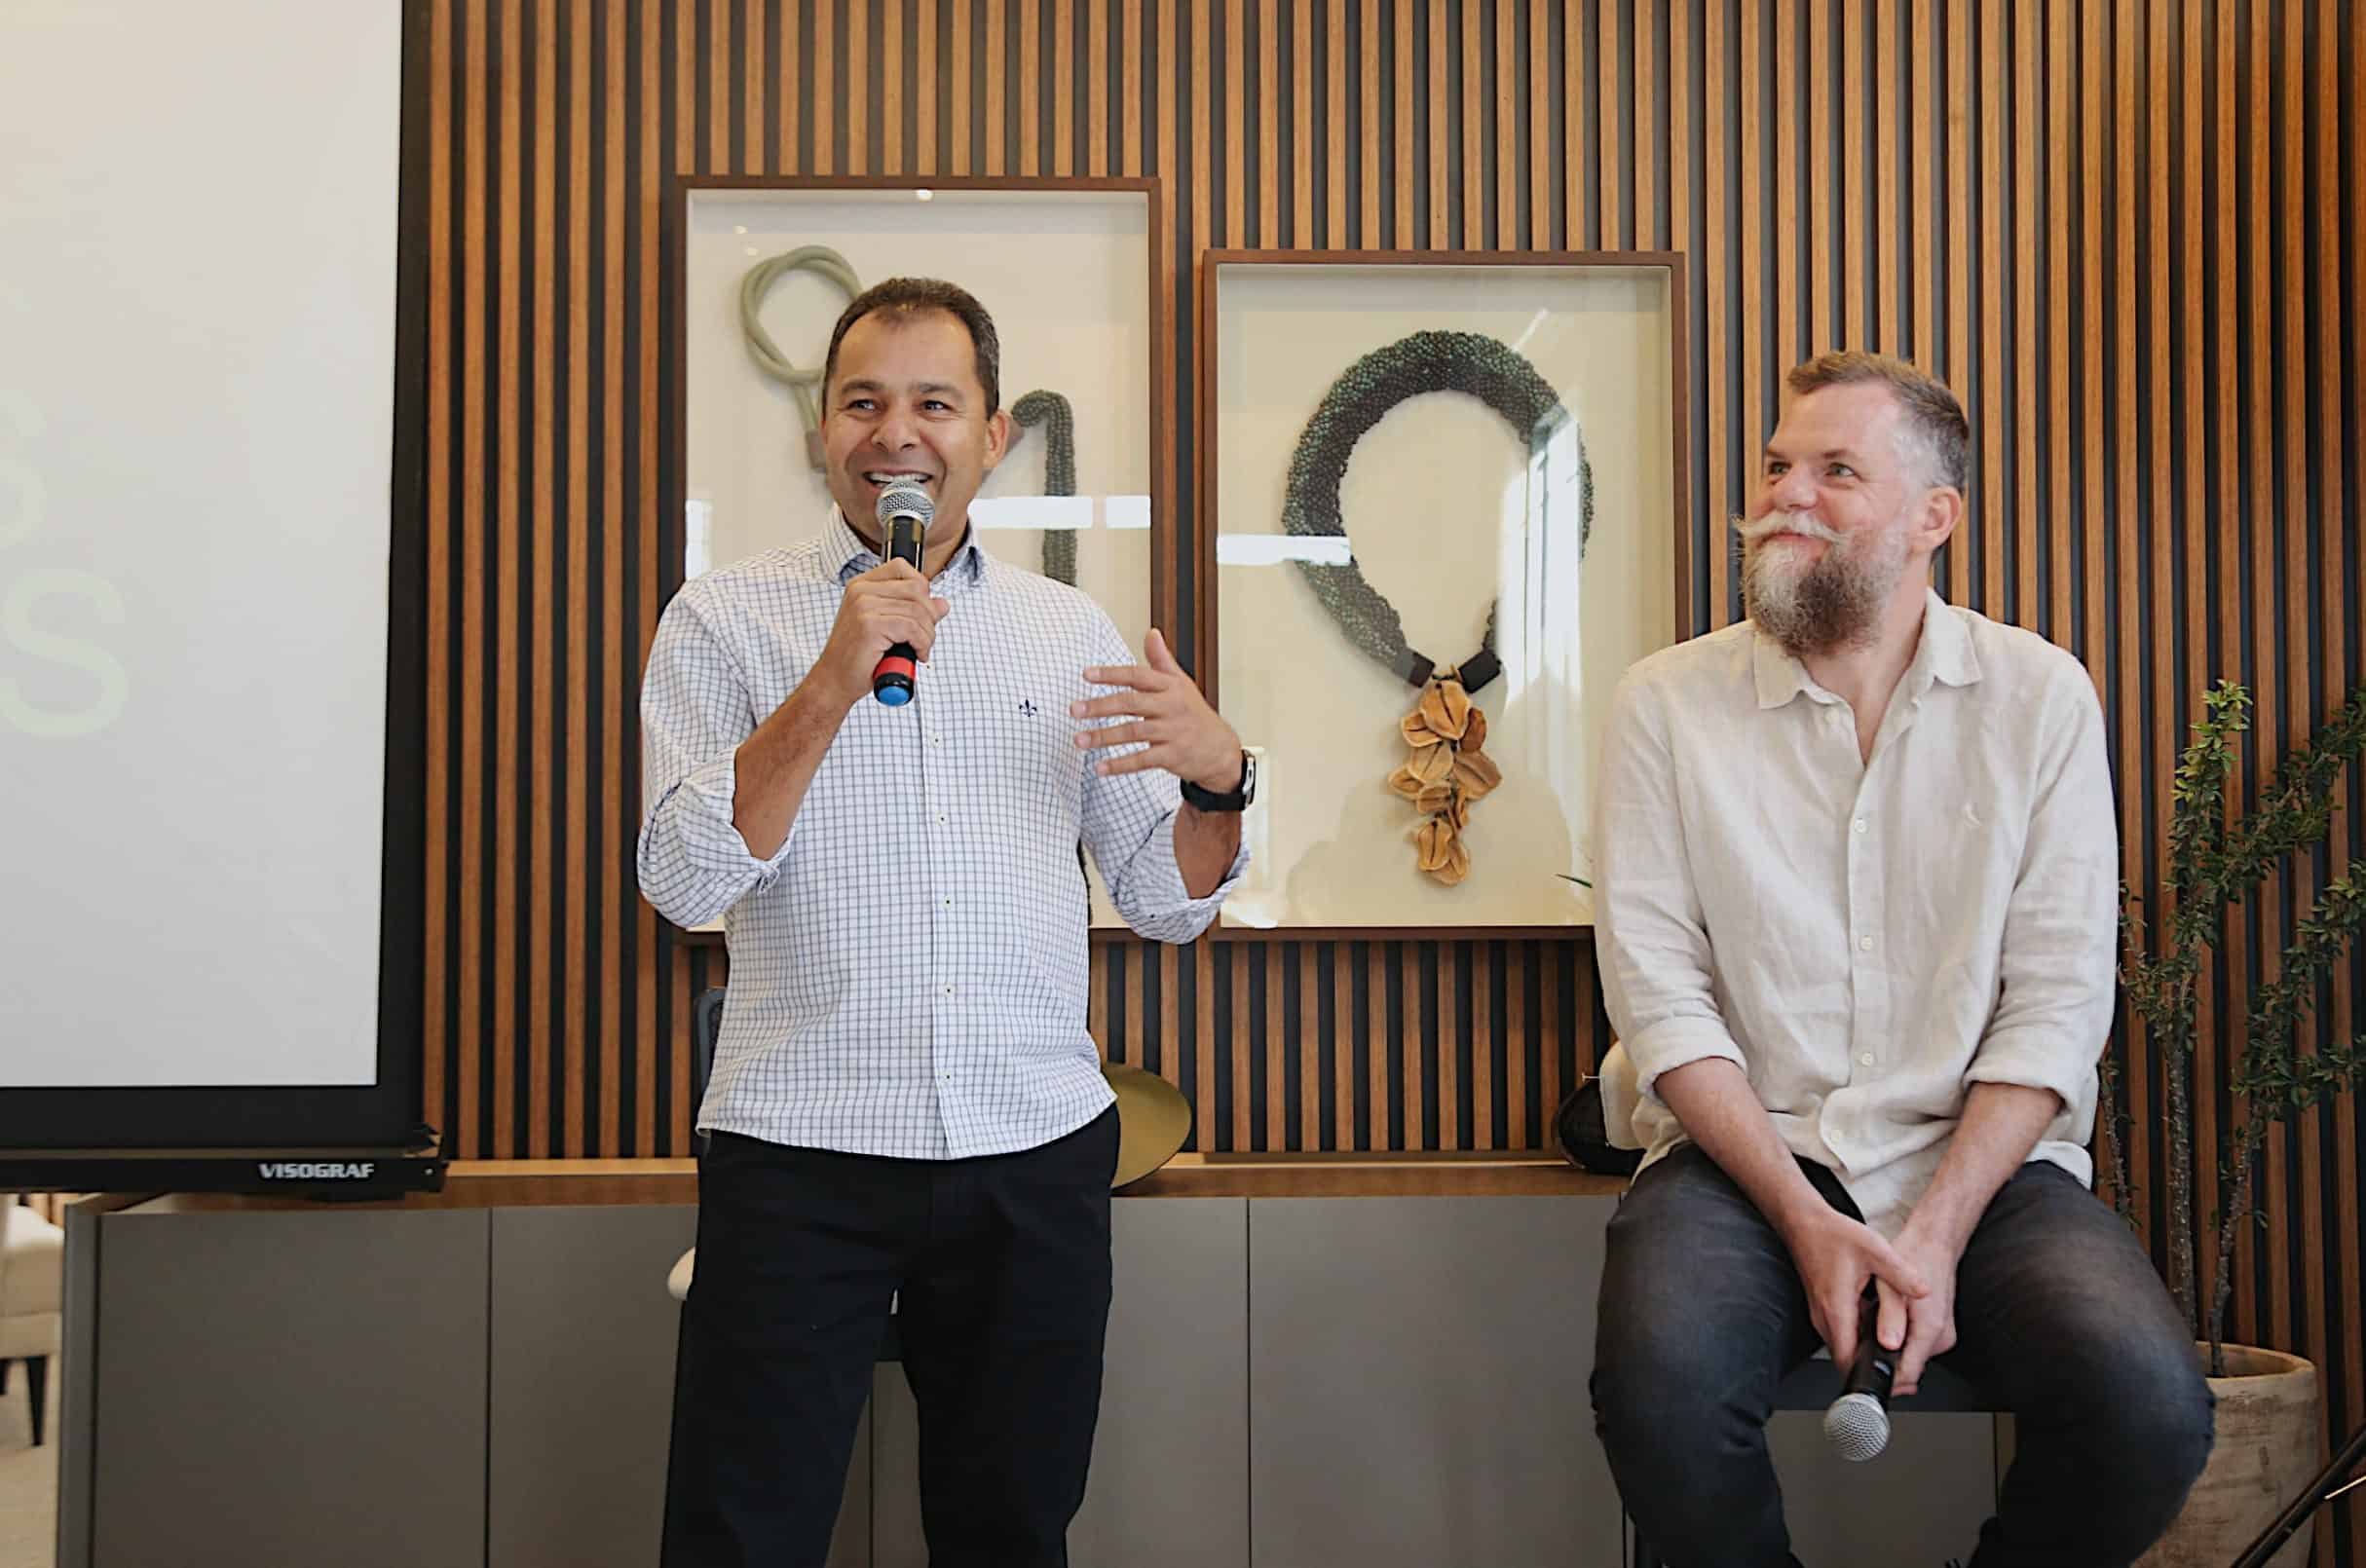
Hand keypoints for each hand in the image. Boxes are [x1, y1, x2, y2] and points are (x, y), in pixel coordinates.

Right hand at [813, 560, 949, 708]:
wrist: (834, 680)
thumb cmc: (857, 656)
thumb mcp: (888, 627)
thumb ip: (912, 611)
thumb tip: (942, 604)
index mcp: (862, 585)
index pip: (902, 568)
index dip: (921, 589)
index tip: (922, 612)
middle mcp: (861, 591)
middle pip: (917, 589)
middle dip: (930, 616)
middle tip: (924, 636)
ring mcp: (864, 606)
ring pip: (918, 611)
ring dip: (927, 635)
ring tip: (919, 649)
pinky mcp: (870, 625)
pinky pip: (912, 628)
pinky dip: (922, 644)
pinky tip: (916, 654)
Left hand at [1071, 627, 1242, 793]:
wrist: (1221, 750)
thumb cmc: (1195, 714)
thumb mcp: (1182, 684)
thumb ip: (1162, 660)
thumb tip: (1151, 633)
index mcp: (1170, 687)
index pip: (1137, 676)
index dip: (1111, 674)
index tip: (1086, 674)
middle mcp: (1171, 707)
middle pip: (1131, 703)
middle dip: (1100, 706)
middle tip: (1074, 709)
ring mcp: (1172, 732)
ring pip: (1133, 732)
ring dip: (1103, 736)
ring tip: (1079, 739)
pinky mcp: (1172, 756)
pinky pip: (1142, 760)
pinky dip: (1120, 765)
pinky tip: (1100, 768)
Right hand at [1780, 1206, 1931, 1369]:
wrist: (1804, 1222)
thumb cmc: (1833, 1234)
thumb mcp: (1876, 1250)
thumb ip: (1902, 1274)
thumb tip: (1924, 1292)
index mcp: (1837, 1308)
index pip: (1848, 1360)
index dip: (1869, 1373)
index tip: (1891, 1377)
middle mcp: (1824, 1316)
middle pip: (1846, 1359)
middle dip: (1870, 1365)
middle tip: (1898, 1363)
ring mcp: (1821, 1314)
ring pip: (1842, 1347)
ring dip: (1863, 1350)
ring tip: (1890, 1343)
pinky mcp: (1822, 1308)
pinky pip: (1840, 1333)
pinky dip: (1857, 1336)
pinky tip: (1874, 1321)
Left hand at [1879, 1223, 1961, 1396]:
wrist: (1934, 1242)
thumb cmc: (1914, 1256)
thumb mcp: (1890, 1285)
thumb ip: (1889, 1317)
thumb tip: (1887, 1345)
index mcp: (1931, 1329)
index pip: (1907, 1374)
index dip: (1882, 1378)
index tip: (1861, 1374)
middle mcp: (1941, 1337)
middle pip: (1908, 1368)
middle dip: (1883, 1361)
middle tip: (1862, 1345)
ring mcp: (1943, 1335)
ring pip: (1911, 1357)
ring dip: (1892, 1350)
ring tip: (1877, 1327)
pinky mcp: (1940, 1331)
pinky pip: (1916, 1345)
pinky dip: (1901, 1339)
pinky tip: (1890, 1322)